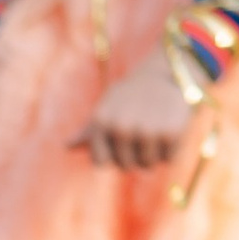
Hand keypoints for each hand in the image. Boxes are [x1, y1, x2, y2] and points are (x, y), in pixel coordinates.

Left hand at [77, 49, 195, 170]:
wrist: (168, 73)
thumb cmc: (132, 94)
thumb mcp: (107, 106)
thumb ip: (89, 130)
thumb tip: (66, 146)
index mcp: (101, 123)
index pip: (101, 162)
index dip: (112, 154)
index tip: (120, 140)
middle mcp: (120, 129)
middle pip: (125, 166)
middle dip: (134, 154)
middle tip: (143, 130)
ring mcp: (145, 132)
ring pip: (147, 165)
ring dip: (154, 153)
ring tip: (156, 128)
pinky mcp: (169, 134)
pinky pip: (168, 159)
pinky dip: (172, 148)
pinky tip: (170, 127)